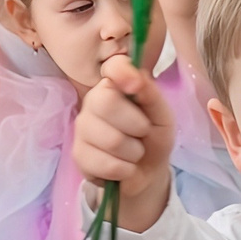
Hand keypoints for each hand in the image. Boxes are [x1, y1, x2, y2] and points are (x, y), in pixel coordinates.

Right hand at [75, 56, 175, 225]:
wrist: (147, 173)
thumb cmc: (154, 137)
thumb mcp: (162, 116)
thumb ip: (151, 94)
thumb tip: (136, 76)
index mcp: (114, 85)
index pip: (112, 67)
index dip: (124, 73)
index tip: (136, 86)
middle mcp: (93, 100)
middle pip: (106, 103)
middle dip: (137, 126)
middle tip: (142, 132)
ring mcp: (82, 128)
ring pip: (111, 139)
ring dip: (134, 152)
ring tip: (134, 152)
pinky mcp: (78, 155)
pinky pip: (107, 164)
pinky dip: (125, 170)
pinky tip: (123, 167)